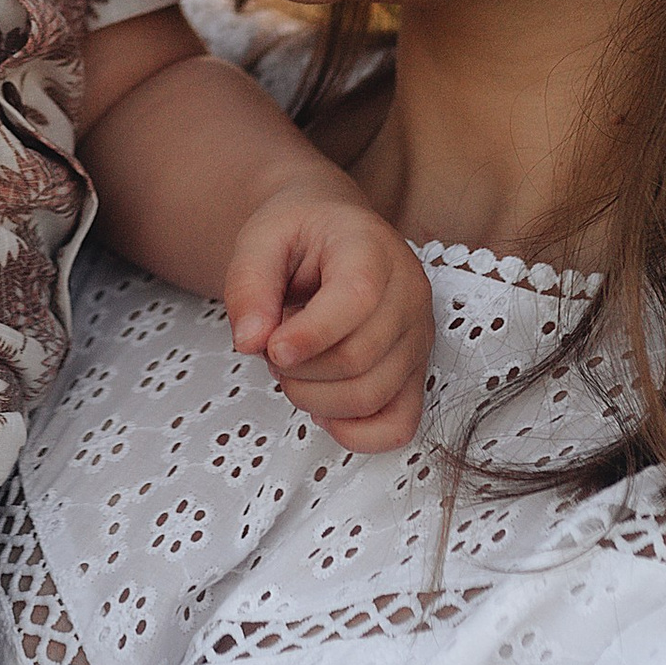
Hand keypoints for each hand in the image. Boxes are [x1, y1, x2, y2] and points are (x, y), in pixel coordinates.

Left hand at [221, 189, 431, 451]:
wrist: (332, 232)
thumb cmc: (301, 233)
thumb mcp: (260, 239)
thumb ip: (248, 285)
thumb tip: (251, 341)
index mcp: (372, 249)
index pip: (356, 300)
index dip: (309, 336)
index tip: (270, 347)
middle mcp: (408, 293)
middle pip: (358, 358)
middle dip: (298, 369)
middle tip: (272, 349)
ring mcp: (418, 336)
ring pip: (372, 396)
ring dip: (315, 398)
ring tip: (293, 369)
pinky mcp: (415, 371)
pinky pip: (399, 425)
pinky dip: (355, 433)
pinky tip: (322, 407)